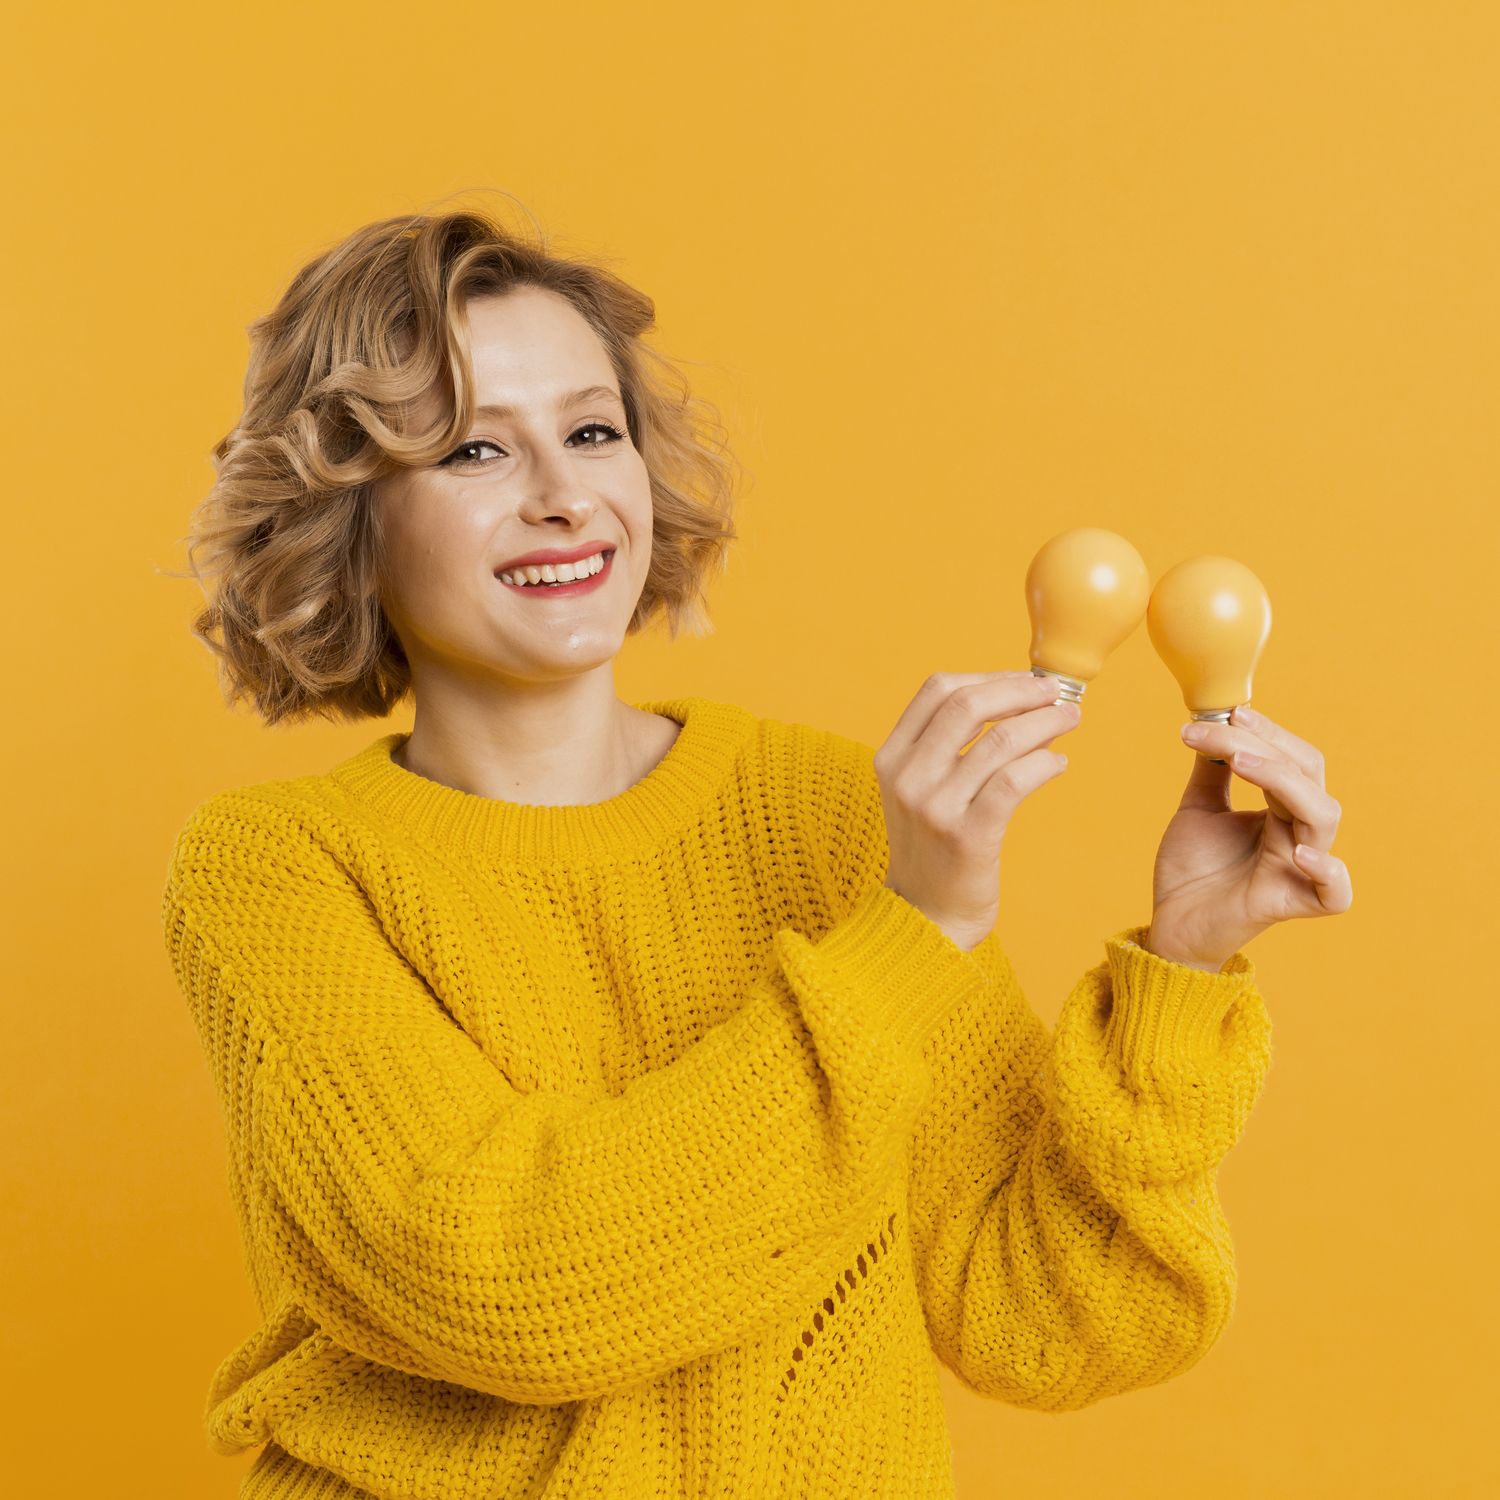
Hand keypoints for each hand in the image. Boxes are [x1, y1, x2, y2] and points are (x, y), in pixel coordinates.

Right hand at [874, 672, 1078, 950]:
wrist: (923, 919)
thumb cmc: (933, 849)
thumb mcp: (922, 790)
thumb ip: (951, 748)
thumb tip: (1019, 700)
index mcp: (892, 757)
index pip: (937, 689)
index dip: (987, 676)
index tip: (1023, 680)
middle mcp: (907, 777)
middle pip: (967, 704)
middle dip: (1020, 691)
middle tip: (1055, 693)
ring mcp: (934, 807)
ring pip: (1000, 740)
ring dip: (1044, 722)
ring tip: (1069, 720)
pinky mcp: (967, 836)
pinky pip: (1015, 782)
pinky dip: (1044, 764)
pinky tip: (1058, 765)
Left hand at [1147, 706, 1351, 971]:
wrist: (1171, 923)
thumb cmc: (1192, 870)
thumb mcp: (1198, 809)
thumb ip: (1213, 770)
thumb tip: (1213, 719)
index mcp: (1281, 810)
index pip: (1293, 760)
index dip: (1269, 733)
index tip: (1230, 712)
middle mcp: (1298, 835)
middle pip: (1309, 778)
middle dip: (1270, 746)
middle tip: (1227, 729)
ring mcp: (1299, 870)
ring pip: (1322, 817)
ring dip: (1283, 781)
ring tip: (1242, 762)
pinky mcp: (1291, 904)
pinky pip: (1335, 893)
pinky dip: (1327, 871)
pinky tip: (1298, 853)